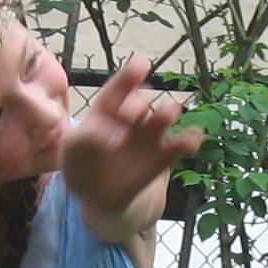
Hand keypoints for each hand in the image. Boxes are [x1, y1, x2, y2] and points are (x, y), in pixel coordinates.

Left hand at [61, 57, 200, 220]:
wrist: (103, 202)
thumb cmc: (83, 172)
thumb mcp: (73, 155)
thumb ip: (83, 141)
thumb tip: (107, 134)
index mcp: (103, 114)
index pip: (113, 93)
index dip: (126, 78)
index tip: (140, 65)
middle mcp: (128, 120)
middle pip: (137, 103)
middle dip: (136, 103)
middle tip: (128, 114)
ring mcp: (148, 137)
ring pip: (161, 118)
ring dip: (165, 113)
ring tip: (168, 113)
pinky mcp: (162, 158)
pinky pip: (178, 146)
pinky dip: (188, 140)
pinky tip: (193, 138)